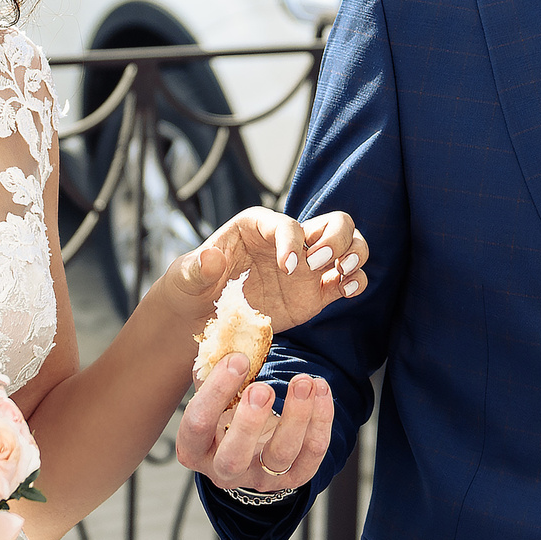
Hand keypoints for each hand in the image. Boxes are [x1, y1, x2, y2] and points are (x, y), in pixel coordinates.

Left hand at [163, 206, 369, 333]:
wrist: (202, 317)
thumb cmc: (192, 287)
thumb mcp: (185, 277)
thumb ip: (197, 268)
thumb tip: (210, 259)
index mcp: (259, 226)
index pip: (288, 225)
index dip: (293, 242)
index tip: (287, 268)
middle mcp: (290, 241)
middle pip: (335, 222)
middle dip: (336, 239)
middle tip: (320, 264)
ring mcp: (308, 267)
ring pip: (350, 245)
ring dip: (354, 255)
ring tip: (341, 274)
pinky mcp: (317, 293)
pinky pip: (348, 280)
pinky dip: (356, 282)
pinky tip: (348, 290)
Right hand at [175, 359, 337, 497]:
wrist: (251, 442)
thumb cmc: (226, 410)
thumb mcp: (213, 391)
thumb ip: (214, 367)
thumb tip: (227, 333)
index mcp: (195, 447)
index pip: (197, 425)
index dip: (215, 392)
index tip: (238, 360)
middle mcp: (224, 470)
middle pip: (233, 457)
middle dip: (249, 422)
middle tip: (262, 387)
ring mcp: (261, 477)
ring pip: (280, 456)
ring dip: (296, 416)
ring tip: (304, 381)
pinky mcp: (294, 477)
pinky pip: (312, 453)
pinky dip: (321, 420)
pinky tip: (321, 389)